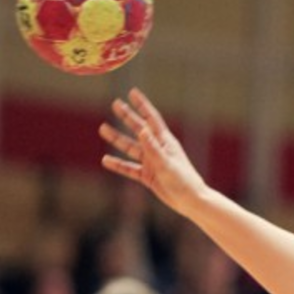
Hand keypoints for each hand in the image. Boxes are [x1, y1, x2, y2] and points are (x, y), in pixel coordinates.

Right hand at [100, 89, 206, 215]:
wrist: (191, 201)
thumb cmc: (183, 181)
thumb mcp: (166, 163)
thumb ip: (153, 147)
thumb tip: (142, 129)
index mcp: (165, 142)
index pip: (151, 119)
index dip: (142, 105)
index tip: (132, 92)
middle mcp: (157, 149)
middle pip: (139, 129)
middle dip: (127, 116)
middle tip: (115, 103)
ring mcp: (152, 162)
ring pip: (130, 148)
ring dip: (117, 139)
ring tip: (102, 128)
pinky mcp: (148, 176)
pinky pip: (129, 168)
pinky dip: (118, 165)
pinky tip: (105, 160)